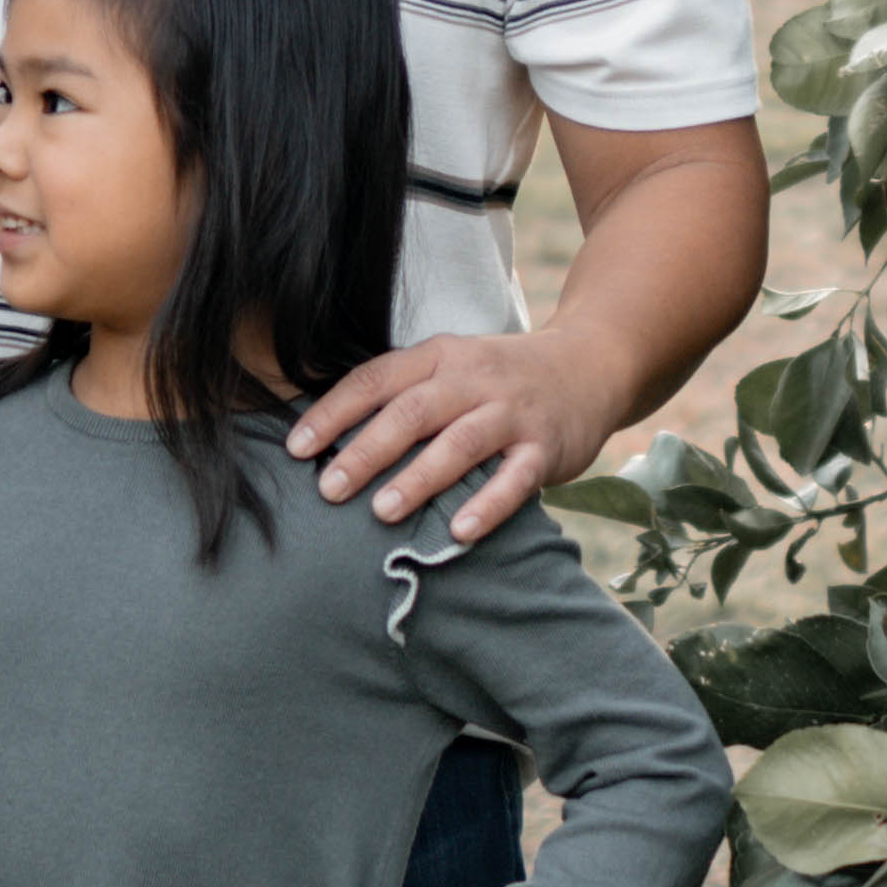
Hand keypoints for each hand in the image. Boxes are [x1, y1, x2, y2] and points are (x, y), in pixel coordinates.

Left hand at [283, 323, 618, 544]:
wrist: (591, 363)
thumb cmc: (501, 377)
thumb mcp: (451, 367)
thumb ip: (404, 394)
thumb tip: (328, 440)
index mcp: (438, 356)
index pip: (375, 379)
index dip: (333, 411)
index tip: (295, 447)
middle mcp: (472, 378)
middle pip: (412, 412)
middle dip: (366, 450)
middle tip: (329, 488)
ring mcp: (511, 411)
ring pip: (460, 442)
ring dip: (419, 477)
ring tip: (383, 511)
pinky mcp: (545, 445)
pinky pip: (515, 477)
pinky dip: (488, 504)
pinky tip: (460, 530)